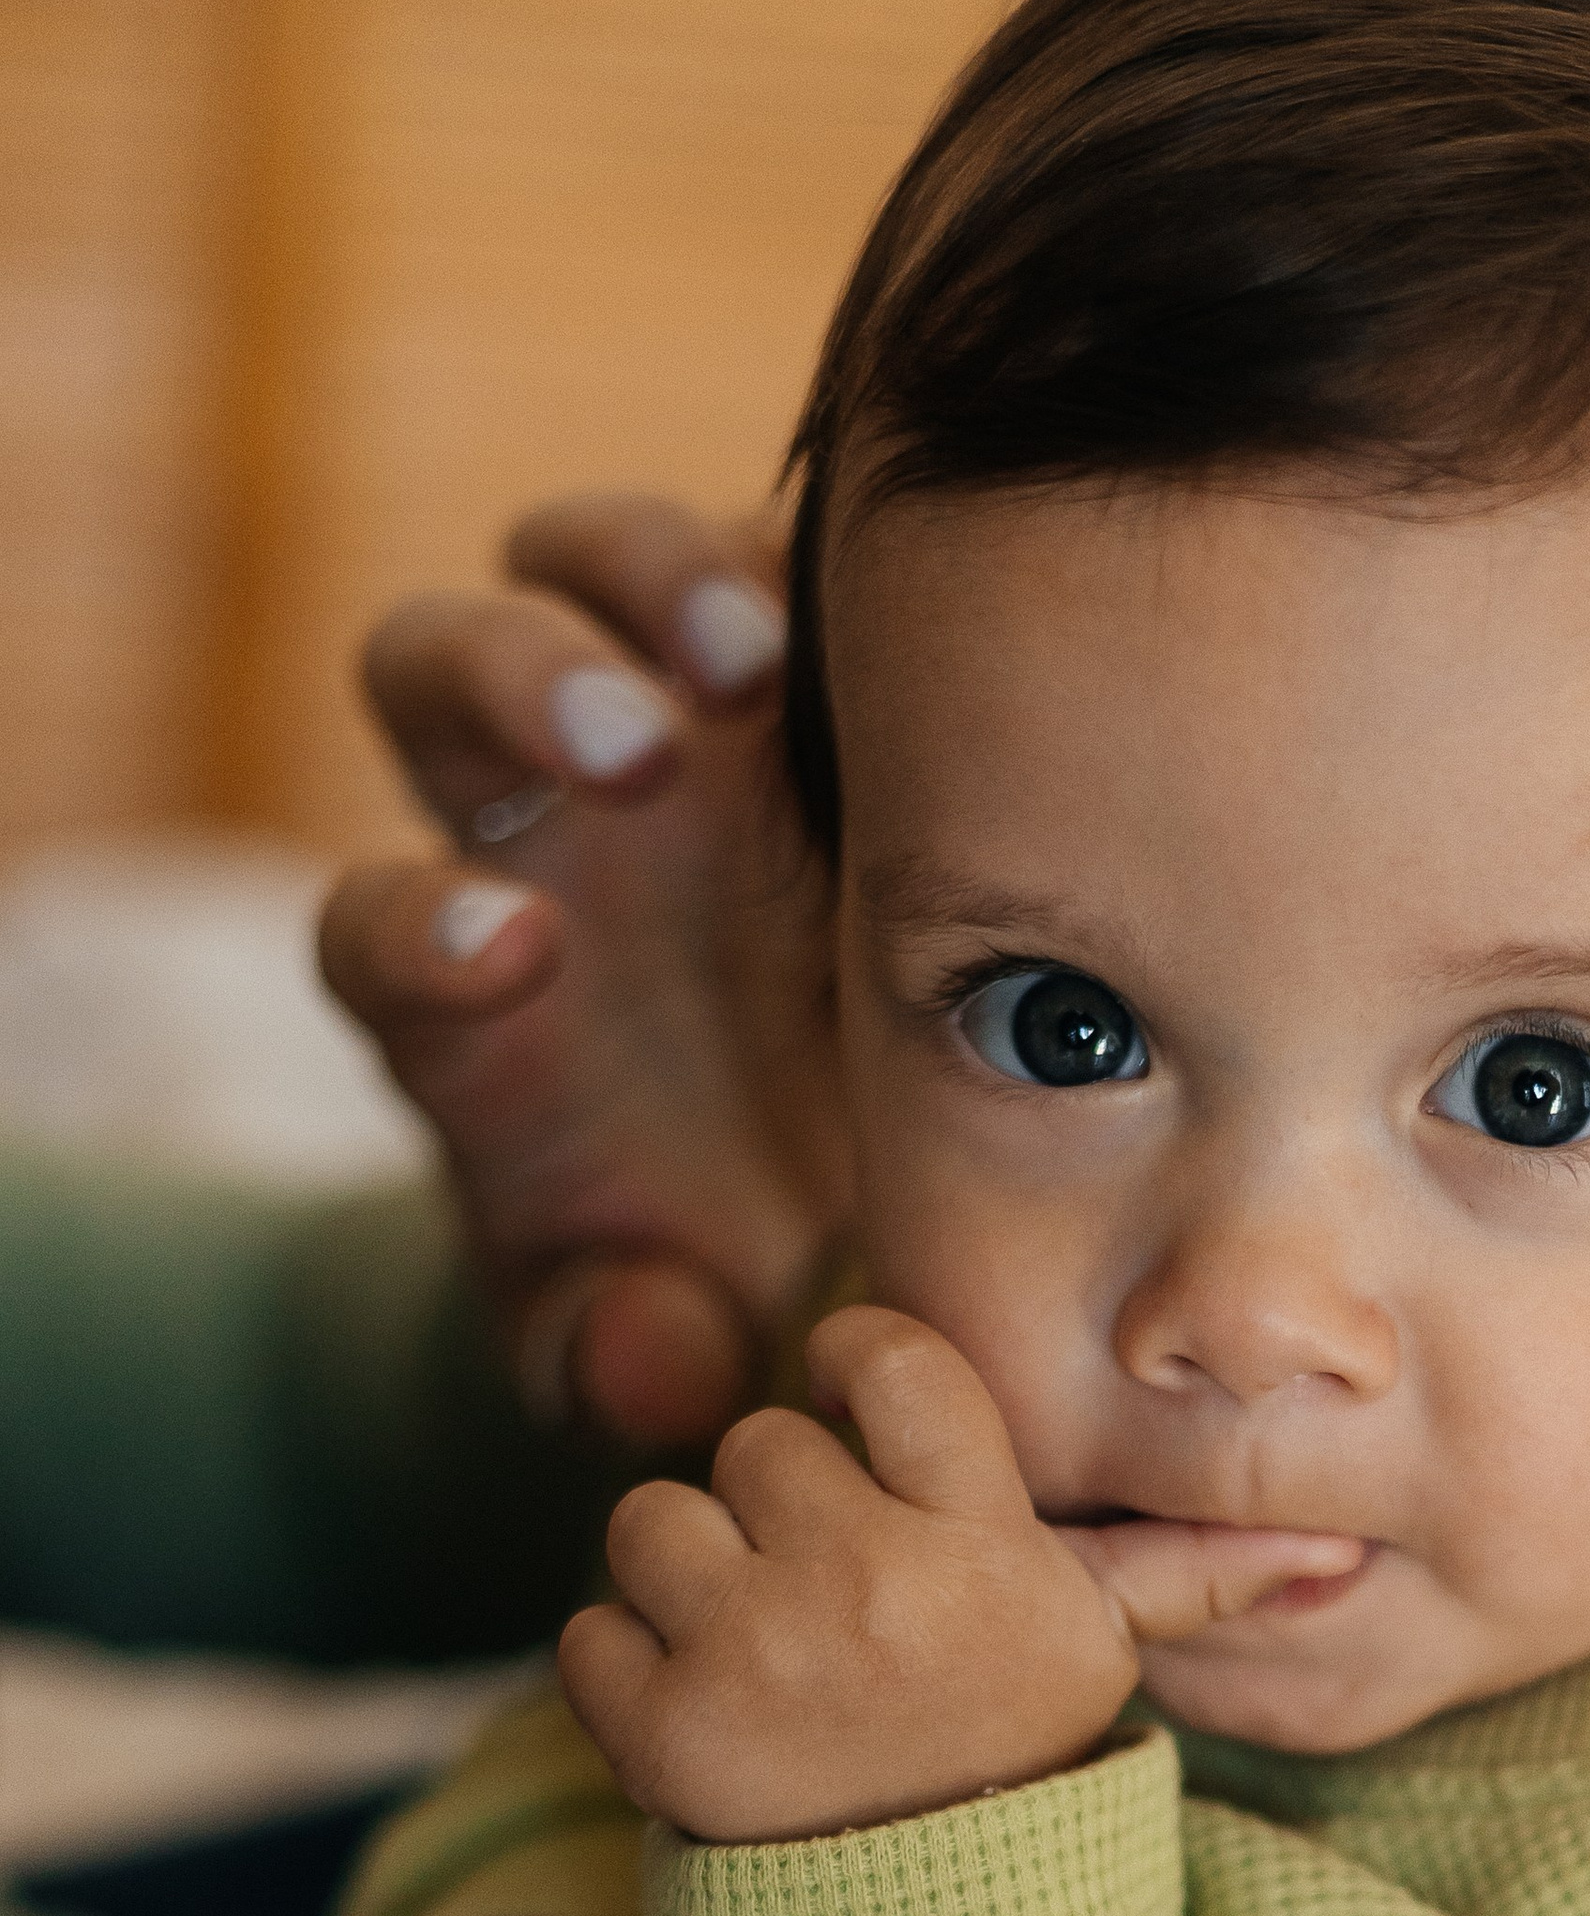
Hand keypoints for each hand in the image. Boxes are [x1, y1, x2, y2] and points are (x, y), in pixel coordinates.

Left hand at [320, 493, 850, 1450]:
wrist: (812, 1179)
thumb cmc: (701, 1264)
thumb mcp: (661, 1346)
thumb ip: (632, 1364)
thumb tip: (659, 1364)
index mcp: (463, 1004)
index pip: (375, 931)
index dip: (420, 933)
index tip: (520, 964)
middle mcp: (529, 836)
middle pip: (431, 676)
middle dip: (510, 690)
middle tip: (626, 752)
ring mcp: (652, 731)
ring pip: (570, 572)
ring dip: (640, 584)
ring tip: (744, 663)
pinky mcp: (778, 678)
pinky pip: (749, 551)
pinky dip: (795, 556)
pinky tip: (888, 624)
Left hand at [560, 1307, 1355, 1837]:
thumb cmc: (1007, 1753)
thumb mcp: (1095, 1660)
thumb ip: (1188, 1579)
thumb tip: (1329, 1551)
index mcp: (983, 1549)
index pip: (886, 1356)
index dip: (857, 1363)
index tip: (860, 1407)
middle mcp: (873, 1590)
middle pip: (759, 1441)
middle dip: (775, 1508)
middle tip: (826, 1594)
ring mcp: (758, 1659)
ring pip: (649, 1520)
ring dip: (685, 1579)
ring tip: (759, 1650)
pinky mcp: (659, 1734)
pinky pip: (587, 1631)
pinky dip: (621, 1671)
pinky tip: (704, 1714)